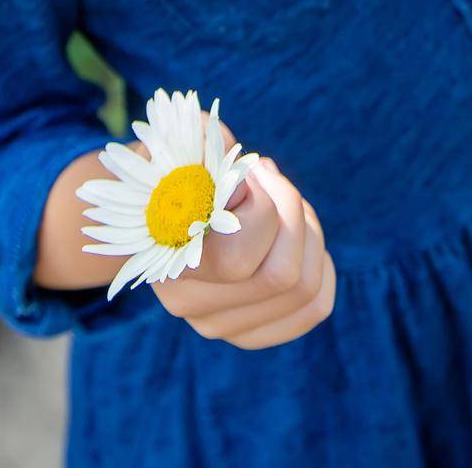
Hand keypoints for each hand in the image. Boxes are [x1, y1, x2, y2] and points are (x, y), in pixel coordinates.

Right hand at [133, 110, 335, 349]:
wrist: (152, 204)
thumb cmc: (173, 163)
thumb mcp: (182, 142)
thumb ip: (205, 147)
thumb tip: (231, 162)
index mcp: (168, 259)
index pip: (240, 256)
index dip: (263, 203)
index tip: (246, 170)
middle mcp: (190, 304)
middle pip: (283, 276)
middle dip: (292, 211)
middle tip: (269, 177)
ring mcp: (220, 324)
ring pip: (305, 291)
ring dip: (308, 232)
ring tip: (281, 201)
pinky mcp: (248, 329)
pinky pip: (314, 308)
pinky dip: (320, 264)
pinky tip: (299, 235)